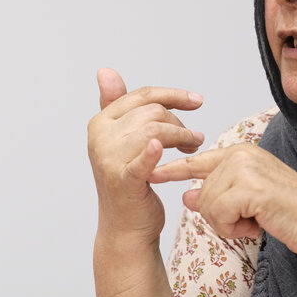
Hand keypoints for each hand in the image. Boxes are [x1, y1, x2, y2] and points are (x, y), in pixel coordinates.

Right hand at [87, 68, 204, 244]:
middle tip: (194, 138)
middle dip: (179, 121)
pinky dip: (153, 152)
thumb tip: (105, 70)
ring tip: (193, 147)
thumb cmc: (129, 180)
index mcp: (100, 122)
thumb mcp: (120, 139)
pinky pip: (142, 159)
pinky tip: (162, 150)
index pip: (142, 95)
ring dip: (183, 136)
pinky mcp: (123, 180)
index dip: (173, 95)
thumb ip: (115, 104)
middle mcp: (100, 137)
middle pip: (152, 112)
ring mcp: (109, 159)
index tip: (197, 101)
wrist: (126, 226)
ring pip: (156, 129)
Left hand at [150, 143, 296, 296]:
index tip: (152, 173)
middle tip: (252, 217)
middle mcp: (240, 153)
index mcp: (241, 152)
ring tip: (256, 220)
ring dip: (229, 223)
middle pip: (202, 192)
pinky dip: (234, 228)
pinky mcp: (248, 186)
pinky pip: (218, 214)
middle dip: (222, 215)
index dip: (173, 169)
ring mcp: (244, 167)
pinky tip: (257, 225)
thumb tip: (186, 196)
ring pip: (208, 204)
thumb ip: (217, 194)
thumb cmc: (287, 212)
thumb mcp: (246, 201)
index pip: (198, 161)